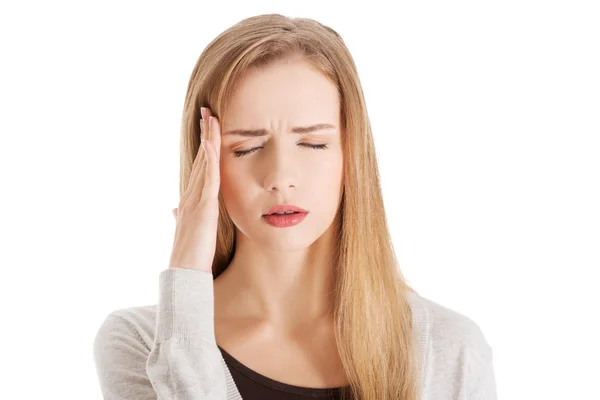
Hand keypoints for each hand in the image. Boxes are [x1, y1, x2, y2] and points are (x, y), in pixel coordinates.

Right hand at [169, 107, 220, 271]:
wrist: (185, 271)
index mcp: (190, 198)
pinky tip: (211, 143)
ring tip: (211, 117)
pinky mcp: (204, 206)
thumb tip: (172, 209)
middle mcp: (191, 194)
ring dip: (208, 138)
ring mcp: (196, 199)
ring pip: (204, 162)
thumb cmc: (189, 253)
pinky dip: (211, 160)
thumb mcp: (186, 230)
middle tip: (207, 111)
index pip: (200, 166)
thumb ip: (180, 216)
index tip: (207, 127)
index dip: (204, 146)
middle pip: (201, 158)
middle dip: (205, 133)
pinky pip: (209, 178)